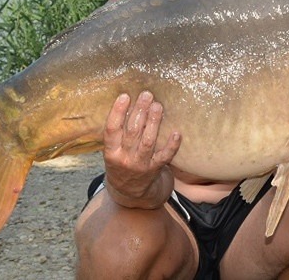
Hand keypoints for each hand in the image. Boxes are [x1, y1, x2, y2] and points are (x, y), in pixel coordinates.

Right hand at [101, 91, 181, 208]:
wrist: (130, 194)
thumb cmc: (121, 164)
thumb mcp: (112, 152)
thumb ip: (117, 134)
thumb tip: (129, 102)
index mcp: (111, 152)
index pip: (111, 130)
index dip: (117, 112)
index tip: (125, 96)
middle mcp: (124, 159)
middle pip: (132, 132)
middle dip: (140, 111)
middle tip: (147, 94)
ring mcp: (140, 165)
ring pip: (148, 142)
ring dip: (153, 122)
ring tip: (158, 106)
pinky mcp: (155, 170)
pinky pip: (165, 157)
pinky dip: (172, 145)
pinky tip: (177, 133)